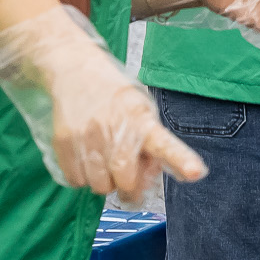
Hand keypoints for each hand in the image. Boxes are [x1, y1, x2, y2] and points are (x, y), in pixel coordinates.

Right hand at [0, 6, 208, 201]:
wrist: (75, 71)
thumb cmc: (115, 96)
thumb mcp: (142, 110)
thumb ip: (150, 144)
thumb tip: (148, 180)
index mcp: (142, 119)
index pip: (164, 143)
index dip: (181, 160)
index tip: (196, 172)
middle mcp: (115, 128)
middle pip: (125, 181)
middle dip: (129, 188)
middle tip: (127, 177)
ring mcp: (87, 136)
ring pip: (99, 186)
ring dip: (105, 182)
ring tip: (105, 161)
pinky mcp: (64, 142)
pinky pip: (76, 180)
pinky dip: (83, 177)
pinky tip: (87, 158)